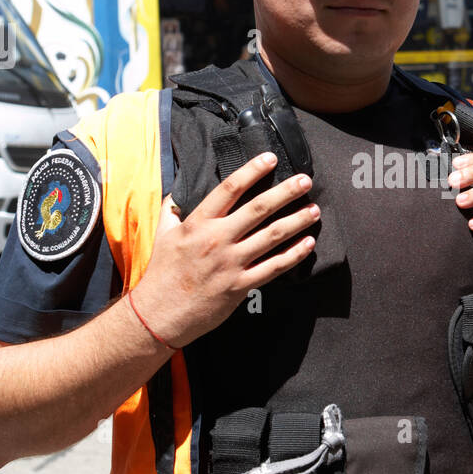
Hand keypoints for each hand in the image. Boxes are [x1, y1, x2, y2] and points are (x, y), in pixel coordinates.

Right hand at [132, 153, 318, 346]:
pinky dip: (293, 255)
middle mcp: (217, 239)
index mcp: (198, 224)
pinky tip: (307, 243)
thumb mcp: (163, 234)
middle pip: (258, 209)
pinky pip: (273, 267)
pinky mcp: (240, 286)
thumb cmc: (161, 274)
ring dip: (296, 220)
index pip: (229, 189)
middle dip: (285, 192)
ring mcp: (230, 263)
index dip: (252, 171)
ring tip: (314, 210)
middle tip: (305, 181)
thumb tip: (180, 190)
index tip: (270, 158)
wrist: (158, 315)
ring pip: (271, 236)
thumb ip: (173, 209)